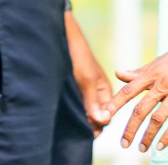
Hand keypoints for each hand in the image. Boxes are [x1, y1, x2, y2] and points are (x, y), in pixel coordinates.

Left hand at [65, 10, 112, 135]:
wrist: (62, 36)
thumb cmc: (77, 55)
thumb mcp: (86, 79)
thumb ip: (94, 101)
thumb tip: (103, 121)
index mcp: (105, 91)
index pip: (106, 117)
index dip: (97, 126)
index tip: (86, 131)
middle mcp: (95, 93)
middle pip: (95, 116)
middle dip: (88, 124)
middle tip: (75, 129)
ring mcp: (82, 90)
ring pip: (83, 111)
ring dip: (78, 118)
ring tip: (68, 124)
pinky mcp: (71, 87)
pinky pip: (74, 103)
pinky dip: (71, 110)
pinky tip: (62, 114)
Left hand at [108, 27, 167, 151]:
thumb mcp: (158, 62)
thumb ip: (139, 72)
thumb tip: (118, 74)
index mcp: (151, 74)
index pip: (128, 91)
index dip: (115, 104)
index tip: (104, 116)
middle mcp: (161, 84)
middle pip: (141, 109)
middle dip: (130, 128)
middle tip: (123, 143)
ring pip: (158, 118)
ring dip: (148, 135)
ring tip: (142, 148)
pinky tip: (161, 146)